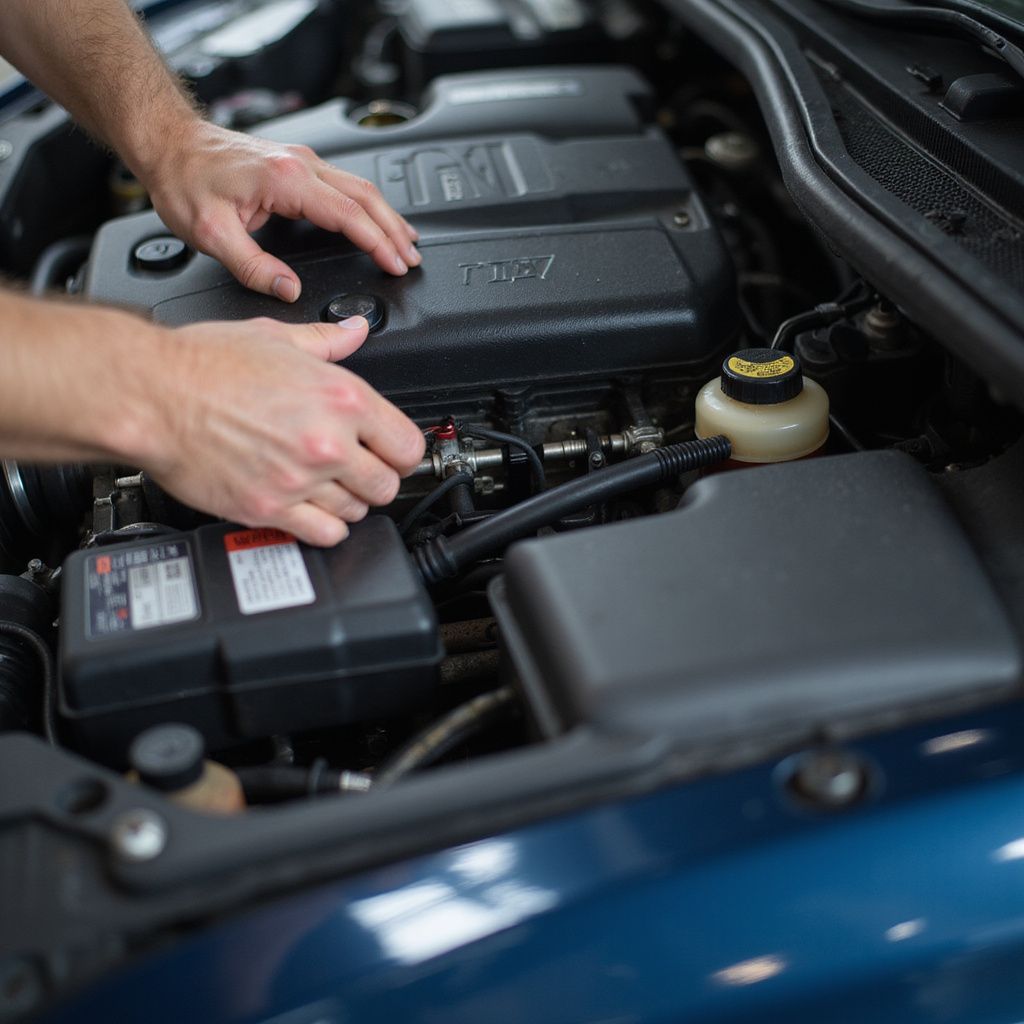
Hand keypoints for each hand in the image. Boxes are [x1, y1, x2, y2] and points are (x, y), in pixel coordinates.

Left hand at [141, 120, 420, 301]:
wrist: (167, 143)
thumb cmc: (184, 181)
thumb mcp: (211, 235)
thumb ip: (254, 268)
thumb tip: (289, 290)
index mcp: (286, 180)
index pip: (349, 216)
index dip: (378, 243)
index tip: (396, 265)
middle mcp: (300, 164)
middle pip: (366, 198)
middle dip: (394, 231)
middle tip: (412, 260)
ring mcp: (301, 160)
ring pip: (360, 188)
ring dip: (387, 216)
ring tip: (406, 243)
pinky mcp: (296, 162)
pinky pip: (345, 184)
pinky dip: (368, 206)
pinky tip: (375, 219)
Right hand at [143, 315, 425, 545]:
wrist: (149, 395)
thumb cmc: (202, 364)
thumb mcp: (275, 337)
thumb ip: (326, 341)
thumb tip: (355, 331)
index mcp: (341, 397)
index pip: (408, 445)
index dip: (401, 451)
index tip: (390, 452)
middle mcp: (328, 441)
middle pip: (387, 484)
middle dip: (375, 479)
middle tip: (356, 470)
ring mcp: (300, 480)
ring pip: (358, 512)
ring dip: (348, 502)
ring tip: (325, 485)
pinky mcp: (269, 510)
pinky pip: (324, 534)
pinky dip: (323, 527)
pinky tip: (309, 510)